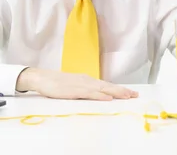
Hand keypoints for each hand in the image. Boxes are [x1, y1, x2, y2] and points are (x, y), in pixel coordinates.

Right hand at [15, 68, 138, 100]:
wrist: (42, 78)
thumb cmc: (56, 83)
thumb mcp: (73, 86)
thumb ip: (84, 90)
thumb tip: (96, 95)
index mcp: (87, 80)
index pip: (107, 85)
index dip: (119, 89)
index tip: (131, 93)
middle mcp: (87, 81)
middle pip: (108, 86)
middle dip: (122, 91)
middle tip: (135, 95)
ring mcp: (81, 85)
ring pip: (102, 89)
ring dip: (115, 93)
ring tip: (127, 96)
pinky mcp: (74, 90)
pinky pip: (90, 94)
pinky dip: (100, 96)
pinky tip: (108, 98)